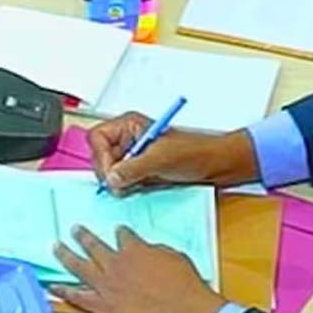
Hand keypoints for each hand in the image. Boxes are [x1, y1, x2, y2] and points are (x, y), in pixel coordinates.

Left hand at [50, 224, 225, 312]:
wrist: (183, 310)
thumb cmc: (183, 284)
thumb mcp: (173, 256)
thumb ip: (154, 251)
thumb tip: (146, 251)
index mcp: (134, 249)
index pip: (122, 235)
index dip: (120, 233)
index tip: (118, 232)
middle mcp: (115, 264)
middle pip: (93, 245)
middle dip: (83, 236)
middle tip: (75, 230)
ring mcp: (107, 285)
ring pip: (79, 266)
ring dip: (65, 254)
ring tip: (56, 247)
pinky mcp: (104, 306)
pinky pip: (78, 296)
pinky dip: (63, 291)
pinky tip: (53, 286)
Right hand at [87, 112, 260, 194]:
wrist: (215, 165)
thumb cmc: (195, 152)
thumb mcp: (161, 159)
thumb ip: (133, 168)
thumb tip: (112, 177)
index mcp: (130, 125)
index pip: (98, 137)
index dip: (102, 156)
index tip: (112, 172)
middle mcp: (128, 138)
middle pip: (100, 157)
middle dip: (109, 172)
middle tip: (121, 184)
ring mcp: (133, 155)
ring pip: (109, 172)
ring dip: (118, 182)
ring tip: (135, 184)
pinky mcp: (139, 171)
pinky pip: (122, 181)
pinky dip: (126, 187)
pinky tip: (139, 187)